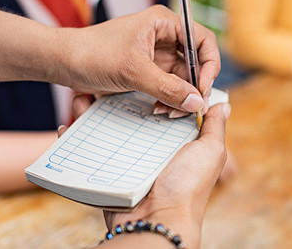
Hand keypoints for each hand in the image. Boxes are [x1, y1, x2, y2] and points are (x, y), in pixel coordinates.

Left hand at [57, 5, 219, 115]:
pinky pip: (169, 86)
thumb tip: (197, 102)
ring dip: (181, 96)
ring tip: (169, 112)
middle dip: (194, 86)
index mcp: (164, 22)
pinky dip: (169, 99)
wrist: (63, 62)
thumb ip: (167, 88)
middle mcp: (165, 35)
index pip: (203, 40)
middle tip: (190, 109)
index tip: (204, 89)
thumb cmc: (93, 54)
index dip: (209, 65)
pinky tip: (160, 109)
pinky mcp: (148, 70)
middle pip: (196, 62)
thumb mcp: (133, 72)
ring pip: (184, 77)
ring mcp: (157, 54)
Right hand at [60, 95, 229, 248]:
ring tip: (78, 99)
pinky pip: (88, 153)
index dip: (147, 91)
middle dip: (111, 100)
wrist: (158, 221)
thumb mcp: (210, 152)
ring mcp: (127, 162)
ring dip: (89, 114)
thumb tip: (224, 102)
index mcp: (174, 142)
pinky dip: (75, 140)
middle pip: (127, 117)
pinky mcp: (108, 174)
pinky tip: (67, 125)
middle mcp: (150, 150)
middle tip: (98, 84)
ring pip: (105, 131)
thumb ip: (214, 127)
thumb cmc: (188, 187)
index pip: (158, 109)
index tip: (135, 70)